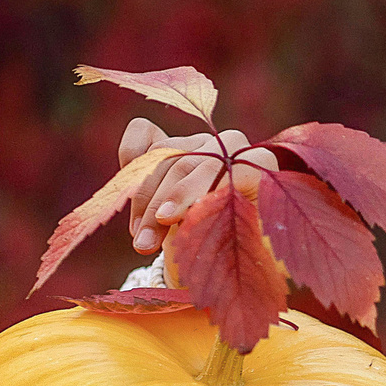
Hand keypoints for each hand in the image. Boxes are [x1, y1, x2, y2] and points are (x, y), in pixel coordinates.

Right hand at [120, 120, 279, 252]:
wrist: (216, 249)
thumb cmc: (241, 250)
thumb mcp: (251, 250)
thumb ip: (248, 238)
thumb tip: (227, 234)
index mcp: (261, 165)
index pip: (234, 166)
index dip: (198, 190)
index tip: (169, 218)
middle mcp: (229, 146)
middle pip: (189, 163)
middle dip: (161, 204)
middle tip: (146, 243)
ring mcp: (197, 141)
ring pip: (161, 159)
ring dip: (143, 203)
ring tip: (141, 242)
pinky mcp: (167, 141)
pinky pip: (142, 135)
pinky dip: (131, 157)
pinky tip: (124, 193)